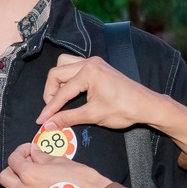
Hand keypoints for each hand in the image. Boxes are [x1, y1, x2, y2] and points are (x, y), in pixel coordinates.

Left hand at [0, 143, 112, 187]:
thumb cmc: (81, 179)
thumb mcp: (60, 161)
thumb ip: (42, 157)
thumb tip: (34, 152)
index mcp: (30, 174)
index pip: (13, 160)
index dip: (20, 151)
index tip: (28, 151)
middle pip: (4, 178)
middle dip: (12, 169)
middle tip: (25, 165)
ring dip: (14, 187)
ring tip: (26, 183)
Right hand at [37, 54, 186, 146]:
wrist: (145, 105)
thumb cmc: (124, 110)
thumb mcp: (93, 115)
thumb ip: (68, 118)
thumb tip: (48, 124)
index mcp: (88, 72)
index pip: (62, 92)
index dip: (50, 108)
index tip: (41, 120)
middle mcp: (89, 62)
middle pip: (57, 73)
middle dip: (50, 93)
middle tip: (51, 110)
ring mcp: (94, 62)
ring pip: (64, 65)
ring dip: (58, 82)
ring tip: (58, 100)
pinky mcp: (98, 66)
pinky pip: (74, 66)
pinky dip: (68, 78)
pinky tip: (70, 92)